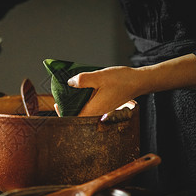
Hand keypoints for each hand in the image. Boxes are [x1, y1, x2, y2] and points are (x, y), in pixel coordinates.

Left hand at [67, 54, 195, 116]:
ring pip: (83, 110)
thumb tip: (69, 83)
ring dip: (75, 103)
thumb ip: (82, 80)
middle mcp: (97, 114)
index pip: (73, 118)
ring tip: (69, 91)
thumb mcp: (99, 77)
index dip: (62, 112)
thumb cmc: (122, 80)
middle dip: (67, 106)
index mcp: (93, 110)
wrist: (139, 82)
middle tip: (61, 95)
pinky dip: (84, 100)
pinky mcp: (105, 106)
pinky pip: (90, 106)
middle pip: (77, 115)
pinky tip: (82, 90)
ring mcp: (101, 111)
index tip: (56, 103)